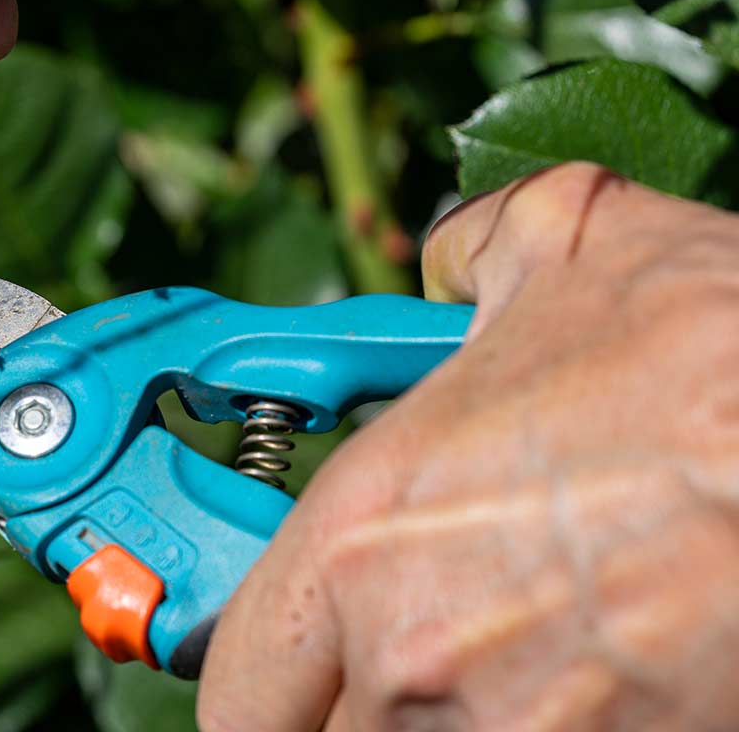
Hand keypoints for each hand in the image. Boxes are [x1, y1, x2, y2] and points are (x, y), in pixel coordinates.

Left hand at [198, 162, 738, 729]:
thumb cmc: (721, 350)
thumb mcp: (569, 245)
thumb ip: (469, 261)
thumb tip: (454, 261)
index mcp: (363, 532)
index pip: (239, 684)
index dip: (256, 684)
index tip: (284, 674)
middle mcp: (410, 647)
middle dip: (355, 706)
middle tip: (411, 658)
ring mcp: (506, 728)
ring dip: (448, 719)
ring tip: (523, 656)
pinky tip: (594, 682)